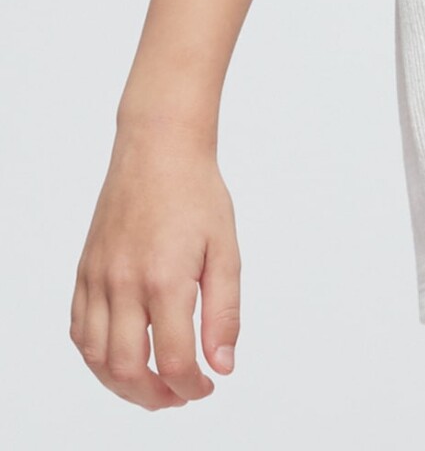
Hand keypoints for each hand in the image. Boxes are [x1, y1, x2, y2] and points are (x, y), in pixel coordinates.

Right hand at [69, 124, 240, 409]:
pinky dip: (94, 356)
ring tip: (151, 386)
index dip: (191, 385)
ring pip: (94, 357)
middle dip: (154, 396)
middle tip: (179, 396)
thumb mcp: (226, 250)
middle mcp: (124, 283)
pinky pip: (78, 328)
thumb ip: (224, 312)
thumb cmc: (197, 192)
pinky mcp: (85, 270)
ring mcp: (98, 277)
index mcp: (165, 279)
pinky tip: (119, 357)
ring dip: (120, 384)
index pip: (173, 359)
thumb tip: (222, 365)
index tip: (207, 387)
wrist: (159, 147)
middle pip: (126, 369)